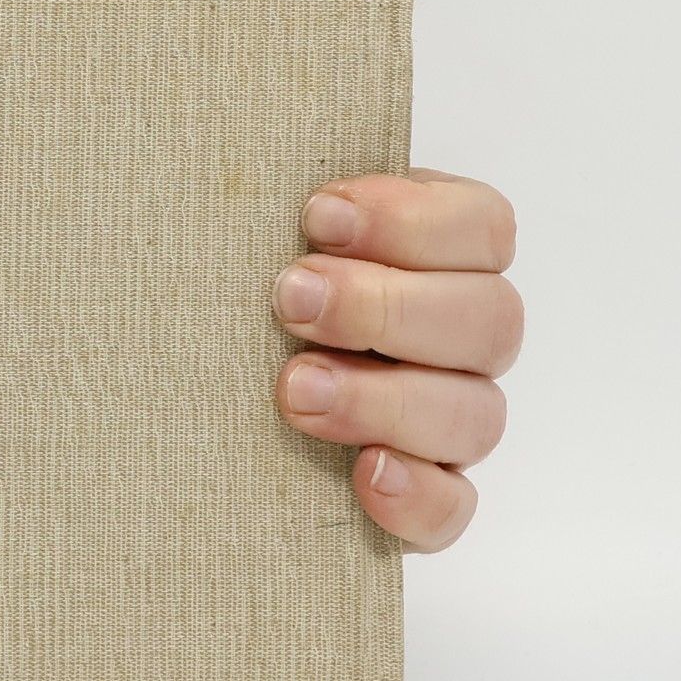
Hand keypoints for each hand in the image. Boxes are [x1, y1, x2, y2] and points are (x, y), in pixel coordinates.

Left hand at [272, 169, 519, 552]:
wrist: (191, 388)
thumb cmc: (237, 286)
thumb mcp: (258, 227)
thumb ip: (290, 205)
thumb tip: (266, 171)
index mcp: (439, 255)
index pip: (482, 227)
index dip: (411, 221)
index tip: (316, 216)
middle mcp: (460, 338)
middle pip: (488, 320)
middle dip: (384, 306)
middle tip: (289, 300)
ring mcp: (449, 420)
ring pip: (475, 415)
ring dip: (385, 398)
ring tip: (294, 390)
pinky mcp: (424, 498)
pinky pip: (454, 509)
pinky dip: (418, 496)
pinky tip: (365, 474)